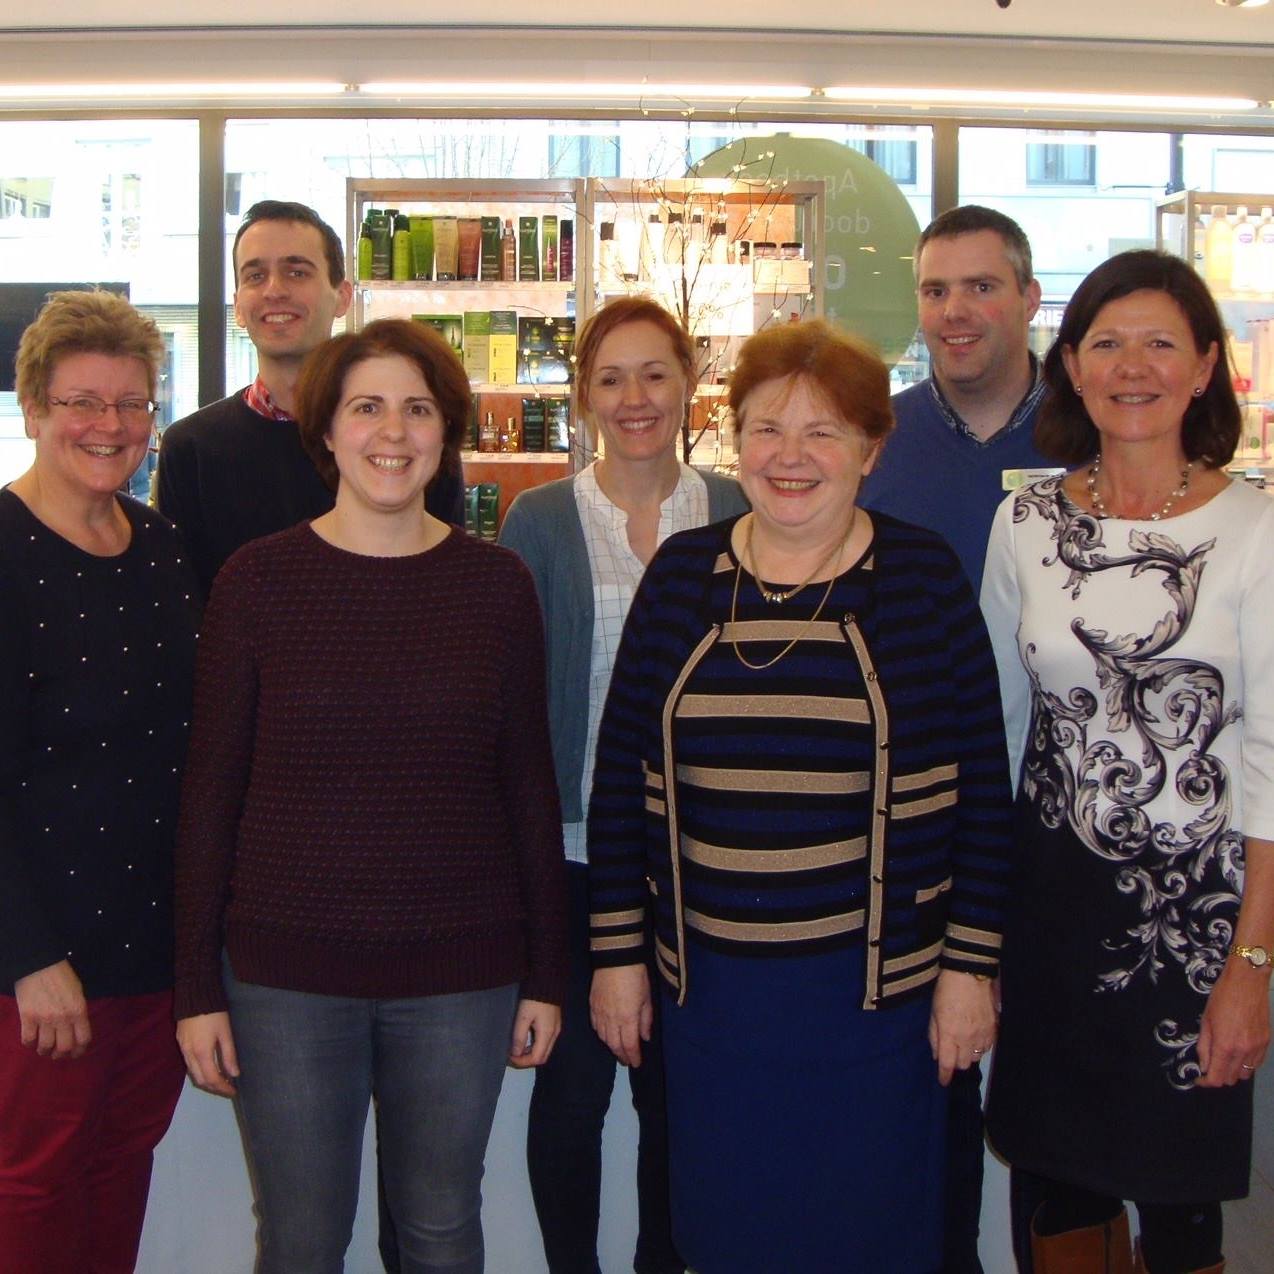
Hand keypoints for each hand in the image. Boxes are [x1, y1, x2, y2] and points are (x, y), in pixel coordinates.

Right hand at [14, 960, 90, 1058]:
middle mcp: (63, 1018)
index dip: (80, 1050)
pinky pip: (28, 1039)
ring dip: (44, 1051)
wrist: (40, 966)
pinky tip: (31, 1041)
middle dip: (61, 1054)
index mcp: (79, 1010)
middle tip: (57, 1054)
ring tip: (43, 1049)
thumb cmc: (62, 976)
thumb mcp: (78, 992)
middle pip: (64, 1047)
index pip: (83, 1038)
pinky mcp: (28, 1018)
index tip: (76, 1053)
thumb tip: (76, 1029)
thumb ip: (77, 1011)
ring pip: (46, 1046)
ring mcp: (45, 1019)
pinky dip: (30, 1044)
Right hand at [176, 1012, 239, 1097]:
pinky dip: (199, 1070)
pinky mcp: (180, 1042)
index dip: (223, 1088)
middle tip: (228, 1088)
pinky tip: (208, 1067)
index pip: (212, 1078)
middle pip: (200, 1080)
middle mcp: (189, 1054)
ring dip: (206, 1080)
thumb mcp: (225, 1032)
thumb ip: (229, 1054)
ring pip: (193, 1073)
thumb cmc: (214, 1013)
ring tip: (221, 1080)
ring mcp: (182, 1049)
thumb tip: (234, 1074)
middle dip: (214, 1087)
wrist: (195, 995)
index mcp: (202, 1053)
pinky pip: (189, 1064)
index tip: (234, 1091)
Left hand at [508, 999, 561, 1068]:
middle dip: (527, 1060)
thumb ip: (519, 1036)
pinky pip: (546, 1042)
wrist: (547, 981)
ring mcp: (556, 1029)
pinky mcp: (555, 1024)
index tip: (510, 1057)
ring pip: (545, 1050)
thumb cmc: (534, 999)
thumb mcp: (523, 1017)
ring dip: (531, 1053)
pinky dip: (536, 1046)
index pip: (536, 1058)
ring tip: (517, 1049)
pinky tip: (526, 1040)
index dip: (523, 1062)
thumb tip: (515, 1053)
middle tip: (513, 1056)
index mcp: (547, 1034)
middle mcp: (554, 1034)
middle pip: (543, 1057)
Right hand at [590, 965, 651, 1067]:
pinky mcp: (592, 1005)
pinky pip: (595, 1026)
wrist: (615, 957)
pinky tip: (605, 1035)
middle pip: (614, 1044)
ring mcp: (599, 1013)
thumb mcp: (647, 997)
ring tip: (618, 1050)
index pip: (629, 1044)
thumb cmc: (636, 976)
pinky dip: (601, 1034)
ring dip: (611, 1046)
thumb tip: (645, 1037)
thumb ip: (646, 1019)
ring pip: (603, 1037)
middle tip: (627, 1061)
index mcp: (627, 1018)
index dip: (633, 1056)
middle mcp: (612, 1019)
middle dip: (622, 1055)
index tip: (637, 1063)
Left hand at [929, 969, 996, 1086]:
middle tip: (952, 1052)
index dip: (945, 1075)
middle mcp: (968, 1038)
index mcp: (950, 1034)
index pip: (948, 1064)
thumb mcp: (934, 1013)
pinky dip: (980, 1045)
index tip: (943, 1081)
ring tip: (964, 1042)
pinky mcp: (994, 1029)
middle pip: (964, 1064)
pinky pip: (988, 1046)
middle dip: (956, 1062)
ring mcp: (983, 1034)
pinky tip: (975, 1036)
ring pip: (977, 1057)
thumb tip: (937, 1055)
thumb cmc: (946, 991)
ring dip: (969, 1053)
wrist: (969, 974)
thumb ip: (934, 1036)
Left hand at [1196, 961, 1270, 1087]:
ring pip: (1246, 1074)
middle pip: (1231, 1079)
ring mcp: (1258, 1048)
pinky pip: (1257, 1064)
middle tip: (1210, 1066)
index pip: (1217, 1078)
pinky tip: (1238, 1054)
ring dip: (1233, 1072)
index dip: (1206, 1082)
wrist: (1247, 981)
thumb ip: (1204, 1046)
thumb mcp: (1206, 1020)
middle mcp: (1243, 1051)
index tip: (1200, 1079)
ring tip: (1224, 1059)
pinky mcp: (1267, 1042)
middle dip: (1218, 1076)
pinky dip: (1246, 1064)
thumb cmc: (1222, 997)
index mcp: (1225, 1045)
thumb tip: (1204, 1066)